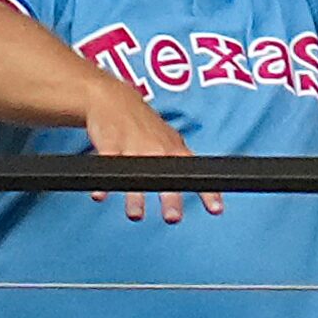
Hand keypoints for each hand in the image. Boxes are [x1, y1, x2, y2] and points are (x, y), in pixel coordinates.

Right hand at [82, 80, 220, 222]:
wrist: (115, 99)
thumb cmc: (144, 125)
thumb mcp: (168, 140)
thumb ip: (180, 161)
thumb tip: (200, 182)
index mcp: (174, 150)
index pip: (194, 174)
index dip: (207, 193)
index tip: (216, 210)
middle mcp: (157, 149)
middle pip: (166, 177)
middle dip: (171, 198)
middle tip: (173, 218)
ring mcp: (133, 146)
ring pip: (136, 174)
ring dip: (135, 196)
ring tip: (136, 215)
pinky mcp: (110, 144)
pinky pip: (107, 165)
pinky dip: (103, 182)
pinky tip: (100, 196)